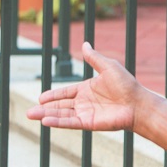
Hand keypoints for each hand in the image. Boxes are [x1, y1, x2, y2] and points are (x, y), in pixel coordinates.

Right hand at [26, 42, 141, 131]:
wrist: (137, 102)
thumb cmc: (126, 84)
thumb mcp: (108, 66)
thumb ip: (93, 58)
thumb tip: (84, 43)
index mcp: (87, 89)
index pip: (65, 92)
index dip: (53, 95)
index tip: (40, 98)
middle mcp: (84, 102)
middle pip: (60, 105)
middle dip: (44, 108)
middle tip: (29, 112)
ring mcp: (85, 113)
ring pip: (61, 114)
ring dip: (46, 116)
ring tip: (30, 115)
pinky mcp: (88, 123)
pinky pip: (70, 122)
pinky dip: (57, 122)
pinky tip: (45, 121)